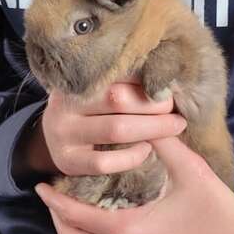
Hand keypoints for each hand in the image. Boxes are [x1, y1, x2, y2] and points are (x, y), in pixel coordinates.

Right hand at [16, 82, 185, 177]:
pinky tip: (147, 150)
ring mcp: (62, 134)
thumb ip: (126, 79)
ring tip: (173, 127)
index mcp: (75, 78)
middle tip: (175, 109)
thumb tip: (167, 71)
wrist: (57, 138)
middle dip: (154, 104)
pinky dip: (132, 156)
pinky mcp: (67, 162)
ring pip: (115, 129)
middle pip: (118, 98)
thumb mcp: (100, 87)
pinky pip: (104, 162)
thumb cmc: (90, 108)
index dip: (146, 79)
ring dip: (152, 128)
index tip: (169, 84)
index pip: (116, 72)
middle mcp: (64, 104)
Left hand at [35, 135, 233, 233]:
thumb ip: (158, 140)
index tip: (41, 185)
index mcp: (130, 230)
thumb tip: (134, 109)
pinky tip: (95, 229)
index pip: (75, 216)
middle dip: (57, 216)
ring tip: (70, 210)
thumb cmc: (216, 207)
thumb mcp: (188, 167)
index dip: (53, 200)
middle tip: (53, 195)